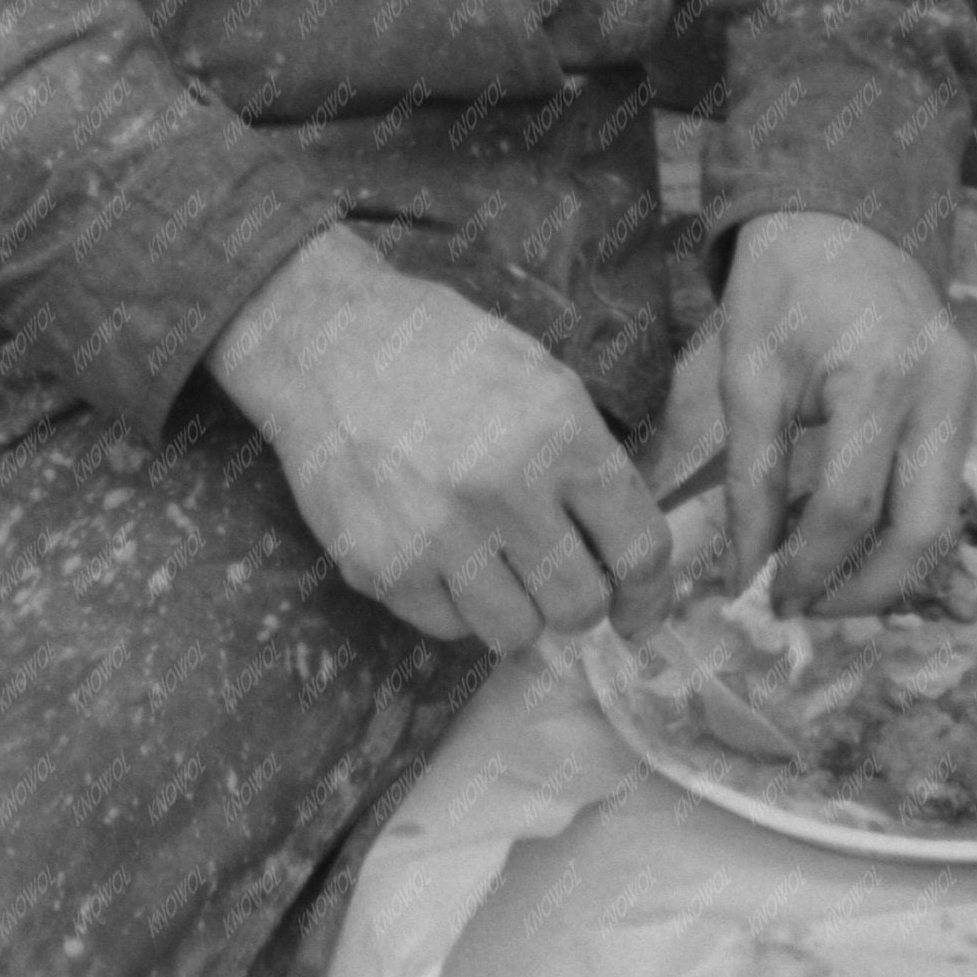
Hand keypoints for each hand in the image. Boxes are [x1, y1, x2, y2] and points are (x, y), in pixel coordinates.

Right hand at [209, 227, 675, 655]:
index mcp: (560, 430)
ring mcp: (441, 535)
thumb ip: (585, 458)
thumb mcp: (538, 375)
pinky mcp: (384, 568)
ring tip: (491, 560)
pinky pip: (450, 629)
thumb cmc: (441, 349)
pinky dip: (453, 604)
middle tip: (553, 569)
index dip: (650, 591)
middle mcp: (506, 488)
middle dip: (576, 595)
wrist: (326, 341)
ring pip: (518, 634)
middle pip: (581, 605)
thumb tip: (623, 547)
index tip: (639, 608)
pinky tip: (437, 550)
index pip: (639, 547)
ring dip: (515, 607)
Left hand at [720, 210, 976, 617]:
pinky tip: (849, 539)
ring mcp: (967, 396)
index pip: (850, 509)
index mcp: (880, 377)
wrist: (839, 213)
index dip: (807, 569)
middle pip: (921, 534)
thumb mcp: (747, 374)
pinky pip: (942, 488)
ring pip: (941, 521)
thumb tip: (746, 578)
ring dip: (886, 569)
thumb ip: (752, 480)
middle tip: (804, 610)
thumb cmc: (783, 285)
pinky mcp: (970, 400)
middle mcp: (942, 392)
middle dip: (863, 592)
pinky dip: (900, 527)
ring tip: (821, 583)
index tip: (765, 601)